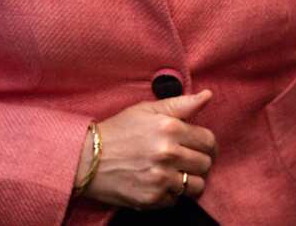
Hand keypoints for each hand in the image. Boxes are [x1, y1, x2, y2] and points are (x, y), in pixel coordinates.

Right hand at [76, 90, 216, 209]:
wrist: (86, 159)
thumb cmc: (117, 131)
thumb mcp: (146, 110)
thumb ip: (180, 104)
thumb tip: (208, 95)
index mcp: (170, 128)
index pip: (209, 140)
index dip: (206, 143)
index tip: (198, 145)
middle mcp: (168, 154)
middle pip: (205, 164)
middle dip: (198, 161)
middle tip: (183, 159)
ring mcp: (161, 179)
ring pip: (196, 185)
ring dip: (188, 180)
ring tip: (173, 172)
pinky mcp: (153, 199)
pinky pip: (176, 200)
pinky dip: (170, 193)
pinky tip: (157, 182)